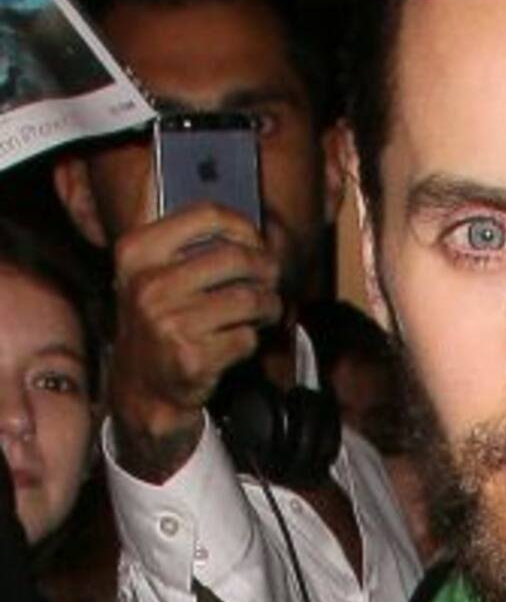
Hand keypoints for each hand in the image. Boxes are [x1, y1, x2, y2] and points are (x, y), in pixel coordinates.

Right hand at [109, 203, 281, 481]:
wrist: (144, 386)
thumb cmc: (160, 320)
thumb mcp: (152, 273)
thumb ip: (186, 242)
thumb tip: (246, 222)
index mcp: (137, 253)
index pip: (206, 215)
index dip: (243, 226)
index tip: (256, 241)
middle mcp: (148, 285)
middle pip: (237, 257)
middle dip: (266, 269)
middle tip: (272, 280)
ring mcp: (168, 323)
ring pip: (249, 299)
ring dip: (269, 305)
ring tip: (266, 310)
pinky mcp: (191, 357)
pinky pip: (246, 337)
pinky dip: (252, 339)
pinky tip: (241, 340)